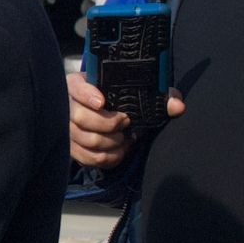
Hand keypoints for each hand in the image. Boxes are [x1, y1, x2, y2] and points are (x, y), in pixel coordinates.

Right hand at [67, 72, 184, 169]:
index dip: (86, 95)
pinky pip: (87, 158)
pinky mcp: (71, 148)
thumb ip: (160, 95)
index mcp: (79, 84)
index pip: (76, 87)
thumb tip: (177, 106)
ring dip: (111, 143)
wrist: (108, 113)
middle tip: (126, 122)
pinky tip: (119, 150)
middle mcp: (67, 105)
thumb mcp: (137, 90)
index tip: (102, 102)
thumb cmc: (121, 99)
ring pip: (85, 140)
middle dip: (107, 124)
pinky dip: (107, 157)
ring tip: (124, 137)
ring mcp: (66, 128)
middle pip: (79, 117)